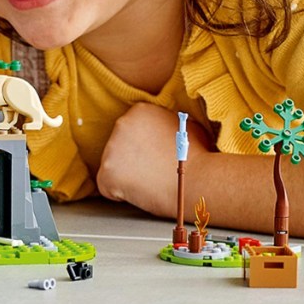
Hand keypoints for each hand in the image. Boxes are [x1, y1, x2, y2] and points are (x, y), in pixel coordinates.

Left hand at [96, 102, 209, 216]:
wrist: (197, 181)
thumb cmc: (197, 157)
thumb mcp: (185, 125)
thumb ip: (167, 122)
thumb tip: (166, 127)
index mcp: (139, 111)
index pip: (132, 131)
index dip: (144, 146)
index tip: (157, 154)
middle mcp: (121, 125)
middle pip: (119, 146)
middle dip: (133, 159)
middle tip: (154, 170)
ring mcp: (111, 149)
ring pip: (113, 166)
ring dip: (127, 175)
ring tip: (150, 181)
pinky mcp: (106, 173)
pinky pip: (107, 186)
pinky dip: (119, 193)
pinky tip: (140, 191)